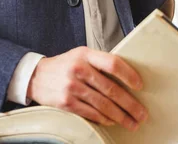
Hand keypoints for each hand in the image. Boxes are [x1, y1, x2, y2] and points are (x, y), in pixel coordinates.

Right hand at [27, 46, 147, 130]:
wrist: (35, 76)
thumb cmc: (63, 66)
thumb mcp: (79, 55)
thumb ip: (99, 62)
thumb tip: (127, 78)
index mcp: (85, 54)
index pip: (112, 63)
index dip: (129, 75)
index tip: (140, 86)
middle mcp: (79, 69)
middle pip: (111, 89)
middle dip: (130, 104)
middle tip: (141, 113)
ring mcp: (72, 86)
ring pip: (103, 104)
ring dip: (121, 116)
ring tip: (131, 122)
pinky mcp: (66, 102)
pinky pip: (91, 113)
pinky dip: (104, 119)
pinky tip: (112, 121)